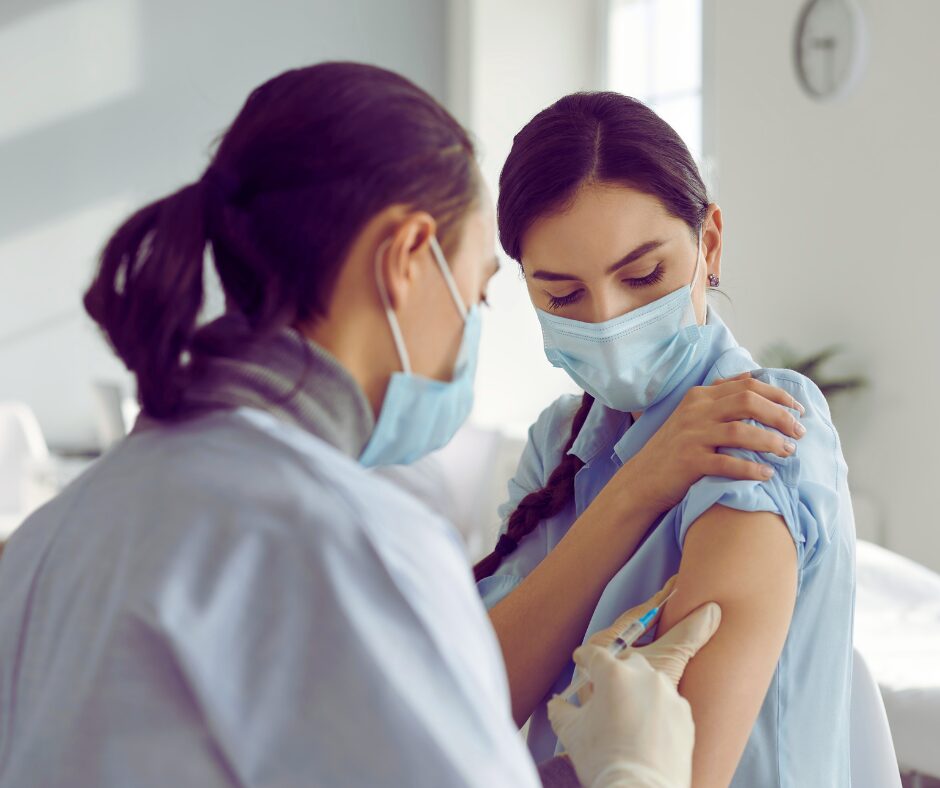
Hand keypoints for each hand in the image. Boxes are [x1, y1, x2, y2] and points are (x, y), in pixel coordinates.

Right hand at [549, 585, 720, 787]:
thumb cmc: (603, 760)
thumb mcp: (570, 731)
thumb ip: (561, 709)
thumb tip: (558, 703)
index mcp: (614, 674)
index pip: (595, 654)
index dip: (585, 657)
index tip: (581, 661)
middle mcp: (645, 677)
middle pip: (627, 663)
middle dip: (615, 673)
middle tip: (604, 691)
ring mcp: (669, 695)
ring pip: (650, 682)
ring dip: (638, 692)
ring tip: (628, 715)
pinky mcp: (685, 716)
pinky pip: (668, 704)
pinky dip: (657, 711)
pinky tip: (647, 729)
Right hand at [623, 373, 805, 514]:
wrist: (642, 479)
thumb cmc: (675, 448)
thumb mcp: (693, 414)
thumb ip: (720, 396)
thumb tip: (754, 378)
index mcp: (699, 396)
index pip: (747, 385)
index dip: (778, 395)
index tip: (798, 409)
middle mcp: (696, 411)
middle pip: (748, 402)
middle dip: (781, 416)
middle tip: (800, 432)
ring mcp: (692, 436)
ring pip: (741, 431)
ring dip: (771, 441)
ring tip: (788, 452)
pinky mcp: (689, 461)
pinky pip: (727, 463)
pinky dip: (751, 468)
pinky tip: (767, 474)